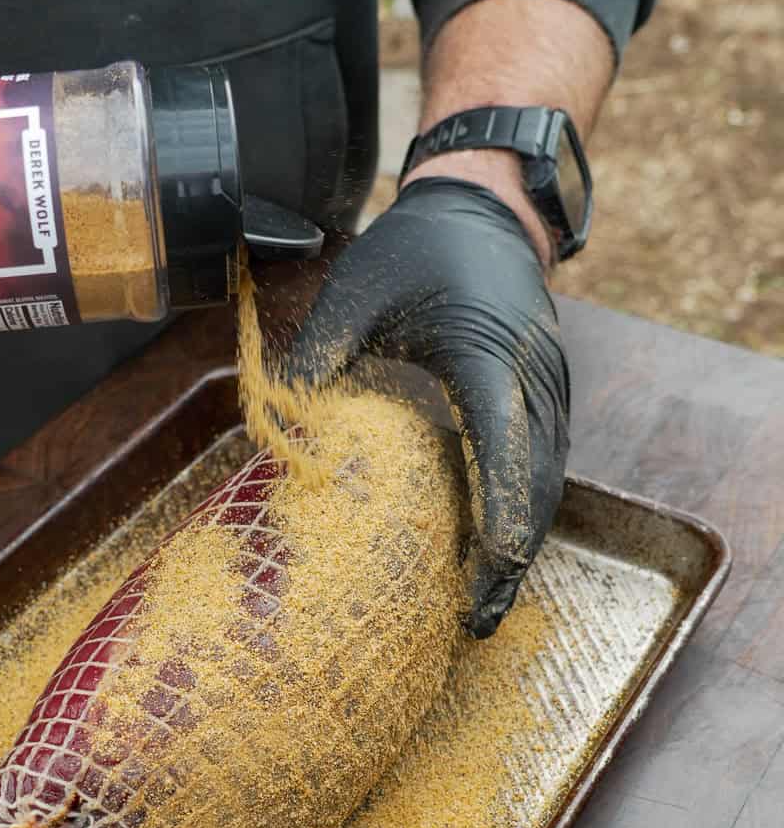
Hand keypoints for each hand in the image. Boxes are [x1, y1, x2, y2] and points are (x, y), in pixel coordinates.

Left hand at [288, 177, 568, 637]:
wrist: (485, 208)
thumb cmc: (418, 249)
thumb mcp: (359, 288)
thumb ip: (321, 349)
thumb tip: (277, 410)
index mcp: (486, 354)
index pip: (502, 444)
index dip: (500, 509)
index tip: (490, 566)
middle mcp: (531, 379)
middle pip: (538, 483)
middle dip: (513, 556)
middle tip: (478, 619)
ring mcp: (550, 389)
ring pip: (549, 482)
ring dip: (523, 544)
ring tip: (486, 607)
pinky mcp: (548, 397)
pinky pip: (545, 466)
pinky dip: (526, 514)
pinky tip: (497, 556)